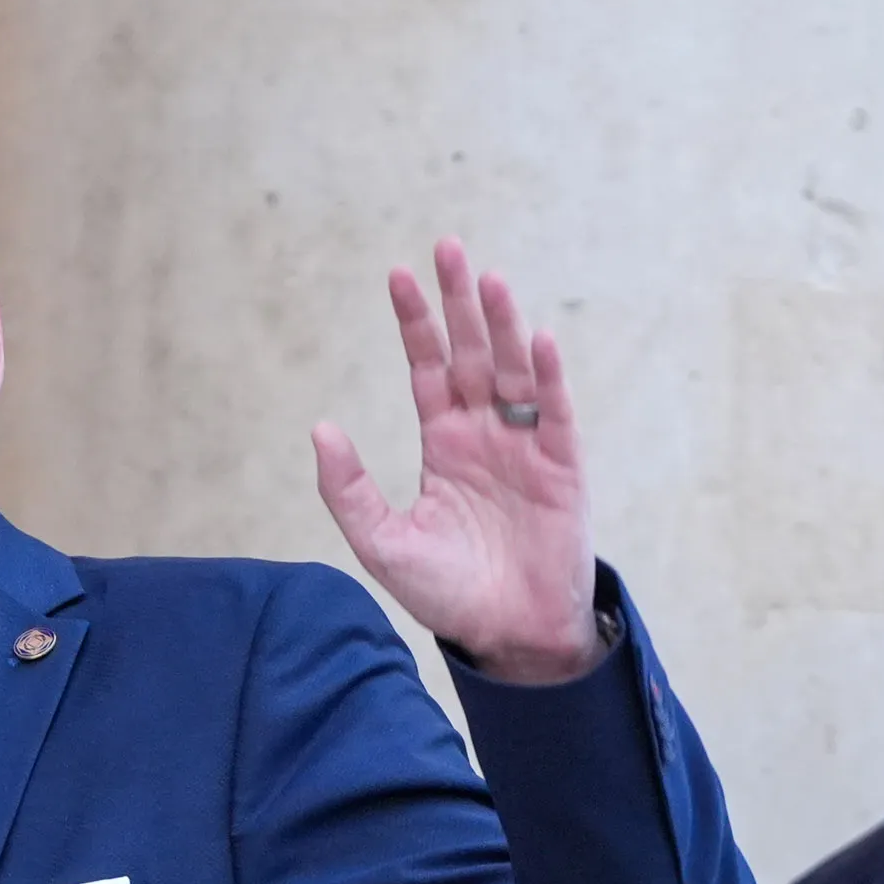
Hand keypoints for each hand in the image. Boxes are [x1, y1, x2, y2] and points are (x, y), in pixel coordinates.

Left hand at [312, 238, 602, 684]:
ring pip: (512, 371)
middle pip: (470, 353)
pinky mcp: (563, 467)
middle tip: (447, 247)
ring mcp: (527, 446)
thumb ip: (349, 490)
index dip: (416, 323)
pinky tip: (537, 341)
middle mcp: (485, 433)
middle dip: (458, 302)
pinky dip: (548, 377)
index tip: (398, 274)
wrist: (508, 636)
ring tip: (487, 280)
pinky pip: (556, 413)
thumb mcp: (383, 543)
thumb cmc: (448, 594)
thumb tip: (320, 429)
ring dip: (502, 325)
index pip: (427, 368)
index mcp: (444, 443)